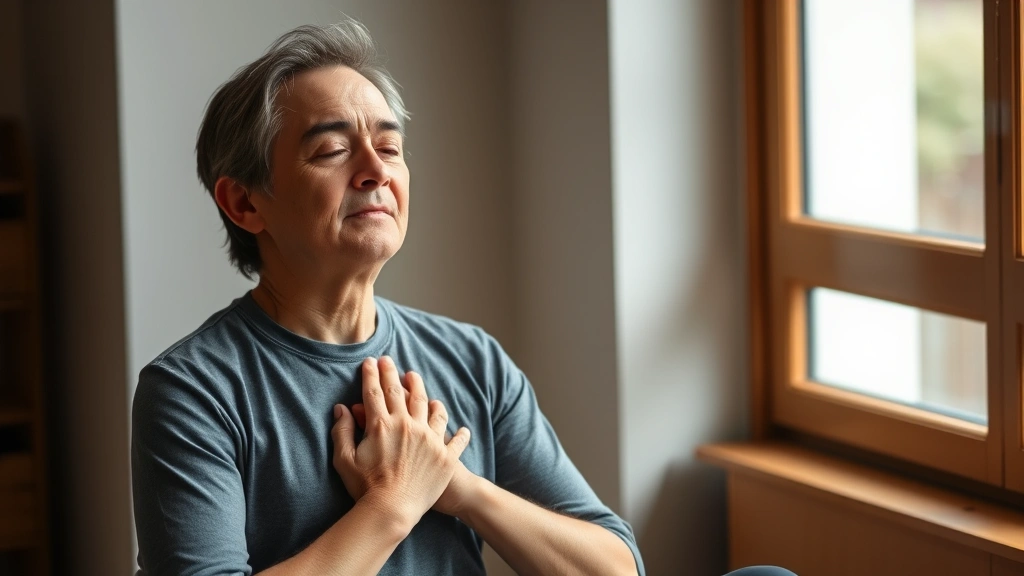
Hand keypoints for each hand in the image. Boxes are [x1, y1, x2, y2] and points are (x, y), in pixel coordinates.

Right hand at [331, 356, 470, 526]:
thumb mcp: (344, 460)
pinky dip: (459, 433)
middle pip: (400, 392)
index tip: (370, 362)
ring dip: (422, 390)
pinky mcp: (445, 456)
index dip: (371, 375)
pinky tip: (462, 428)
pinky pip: (456, 439)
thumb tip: (341, 408)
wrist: (392, 511)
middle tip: (389, 360)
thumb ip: (342, 431)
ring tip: (417, 379)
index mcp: (382, 425)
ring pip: (429, 406)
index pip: (375, 392)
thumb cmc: (365, 488)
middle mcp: (407, 425)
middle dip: (392, 373)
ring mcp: (429, 439)